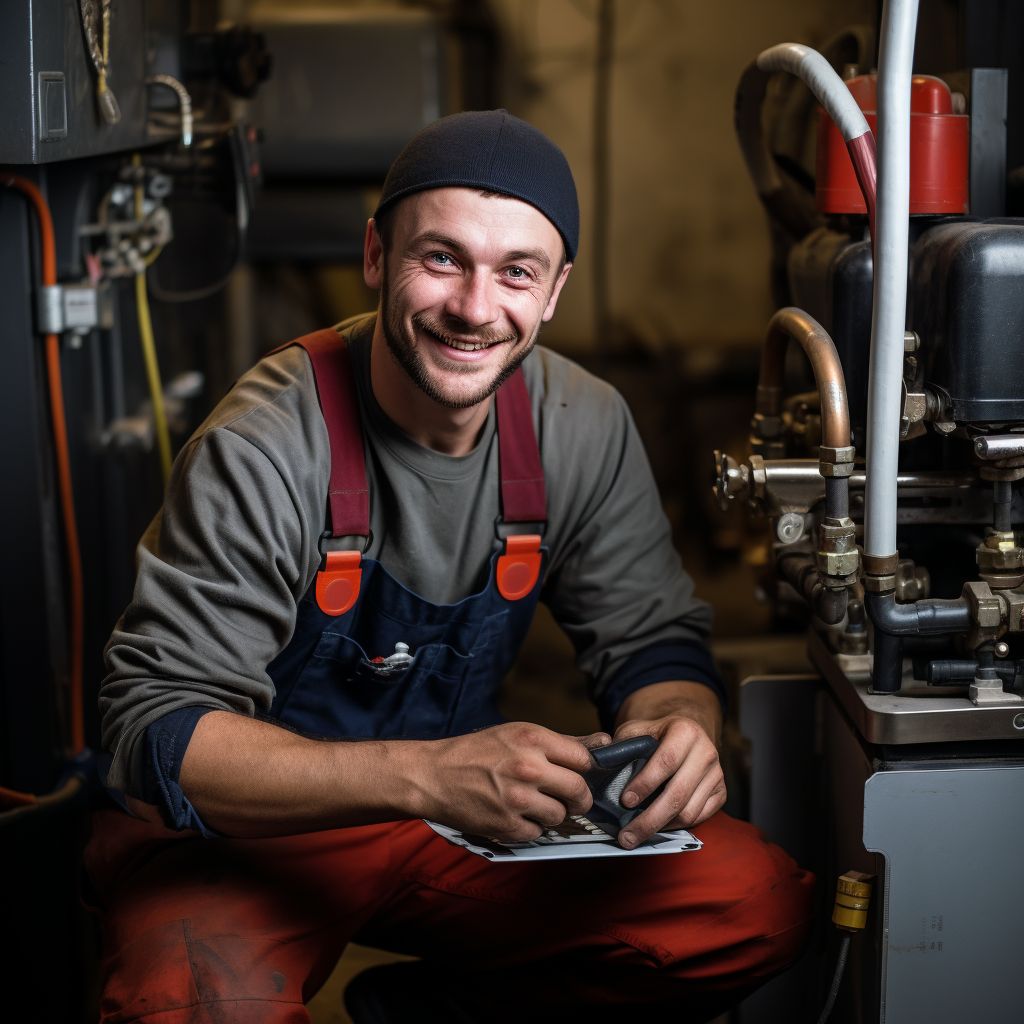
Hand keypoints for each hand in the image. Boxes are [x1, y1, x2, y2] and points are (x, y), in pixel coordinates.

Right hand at [424, 723, 609, 843]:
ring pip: (561, 815)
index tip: (577, 774)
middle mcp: (528, 767)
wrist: (434, 775)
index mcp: (532, 739)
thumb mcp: (517, 734)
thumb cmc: (477, 751)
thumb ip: (562, 742)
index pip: (584, 759)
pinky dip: (531, 828)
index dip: (585, 769)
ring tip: (533, 804)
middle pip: (579, 791)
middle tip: (568, 797)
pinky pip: (538, 833)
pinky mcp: (506, 825)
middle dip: (578, 798)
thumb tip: (604, 741)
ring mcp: (517, 798)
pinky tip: (515, 815)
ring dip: (553, 814)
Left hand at [611, 714, 725, 848]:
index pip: (665, 762)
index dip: (644, 783)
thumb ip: (623, 745)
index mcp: (686, 731)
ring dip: (660, 827)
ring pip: (689, 812)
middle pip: (678, 794)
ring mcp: (716, 775)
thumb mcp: (637, 729)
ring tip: (636, 835)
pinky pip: (699, 818)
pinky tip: (656, 827)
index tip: (624, 801)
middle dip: (649, 819)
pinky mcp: (720, 793)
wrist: (687, 733)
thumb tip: (602, 767)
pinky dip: (676, 827)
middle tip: (626, 836)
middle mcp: (706, 752)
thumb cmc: (657, 733)